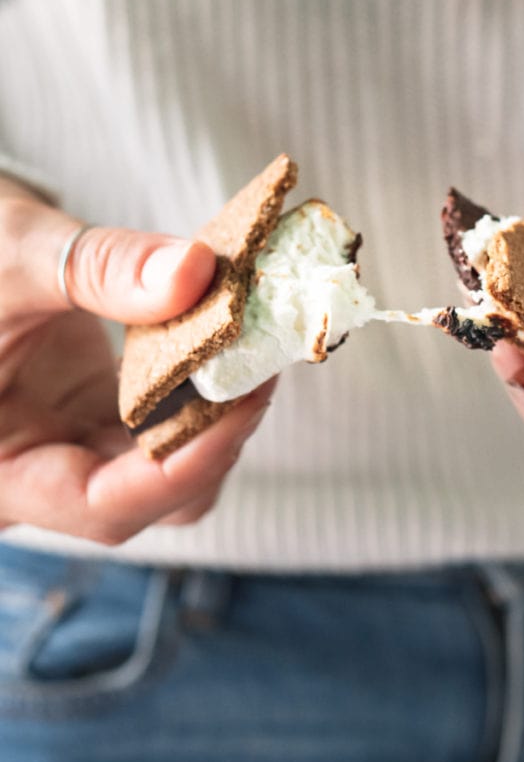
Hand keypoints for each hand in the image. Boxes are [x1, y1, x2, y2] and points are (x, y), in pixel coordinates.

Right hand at [0, 181, 273, 543]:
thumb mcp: (17, 254)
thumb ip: (101, 267)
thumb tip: (196, 270)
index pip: (105, 507)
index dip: (186, 466)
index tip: (247, 402)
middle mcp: (39, 476)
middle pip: (153, 496)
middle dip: (217, 434)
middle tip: (261, 360)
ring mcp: (76, 449)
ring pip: (171, 467)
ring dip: (218, 411)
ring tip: (250, 344)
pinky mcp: (104, 417)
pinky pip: (168, 425)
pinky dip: (203, 388)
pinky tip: (226, 338)